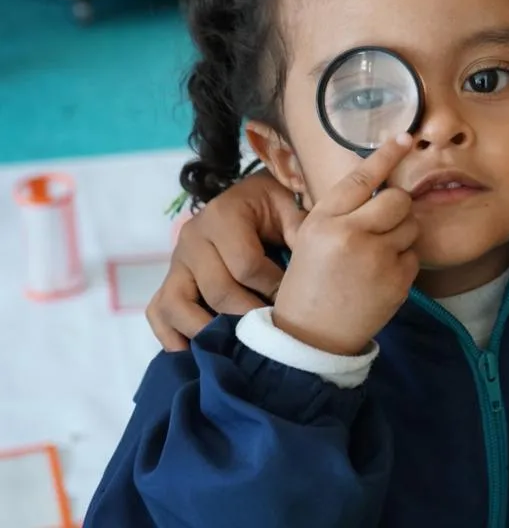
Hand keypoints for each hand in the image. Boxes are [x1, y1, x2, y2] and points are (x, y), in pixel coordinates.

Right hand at [147, 170, 302, 350]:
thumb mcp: (293, 208)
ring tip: (237, 347)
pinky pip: (157, 313)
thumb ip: (302, 230)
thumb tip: (307, 265)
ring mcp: (176, 262)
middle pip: (216, 291)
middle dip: (248, 316)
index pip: (245, 265)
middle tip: (273, 333)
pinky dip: (174, 337)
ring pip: (176, 305)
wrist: (253, 199)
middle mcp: (192, 238)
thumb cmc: (277, 208)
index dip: (272, 288)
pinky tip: (200, 354)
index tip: (294, 301)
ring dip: (208, 332)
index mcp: (223, 215)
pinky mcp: (169, 281)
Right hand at [273, 134, 419, 355]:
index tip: (405, 138)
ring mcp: (377, 259)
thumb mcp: (312, 237)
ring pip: (411, 225)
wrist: (311, 336)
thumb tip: (380, 184)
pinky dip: (403, 263)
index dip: (386, 155)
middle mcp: (350, 235)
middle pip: (398, 199)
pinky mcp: (397, 281)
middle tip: (382, 225)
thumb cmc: (311, 282)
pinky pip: (414, 256)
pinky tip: (380, 277)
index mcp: (324, 220)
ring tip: (376, 255)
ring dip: (401, 234)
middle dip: (396, 207)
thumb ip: (343, 211)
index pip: (361, 177)